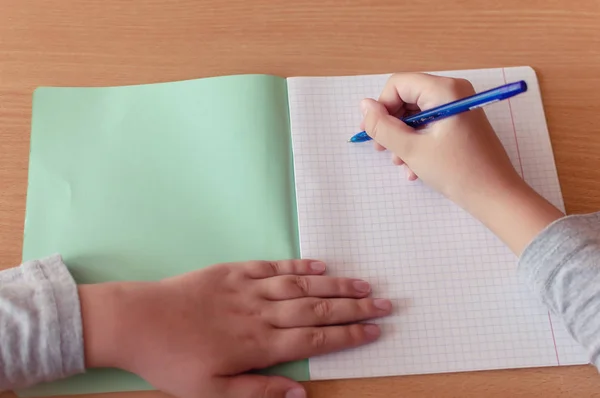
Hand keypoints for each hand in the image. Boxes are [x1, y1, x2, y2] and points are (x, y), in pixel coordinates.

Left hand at [79, 259, 391, 397]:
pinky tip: (319, 265)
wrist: (137, 321)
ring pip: (301, 285)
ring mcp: (248, 288)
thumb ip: (258, 392)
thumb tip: (301, 394)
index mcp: (258, 344)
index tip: (376, 330)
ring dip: (335, 285)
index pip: (315, 339)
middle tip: (385, 303)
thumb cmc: (173, 361)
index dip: (349, 335)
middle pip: (317, 309)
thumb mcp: (211, 392)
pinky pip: (273, 267)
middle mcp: (261, 313)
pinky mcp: (233, 272)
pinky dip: (299, 265)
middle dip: (354, 308)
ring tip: (363, 285)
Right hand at [360, 73, 519, 205]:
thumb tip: (364, 107)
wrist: (495, 196)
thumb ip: (383, 126)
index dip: (382, 107)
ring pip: (416, 114)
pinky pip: (430, 125)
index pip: (398, 85)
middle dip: (392, 125)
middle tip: (382, 149)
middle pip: (407, 98)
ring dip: (403, 138)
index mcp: (444, 90)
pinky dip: (418, 142)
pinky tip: (414, 167)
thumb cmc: (457, 172)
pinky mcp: (461, 123)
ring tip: (401, 163)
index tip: (374, 133)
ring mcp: (459, 107)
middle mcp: (453, 92)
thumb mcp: (411, 149)